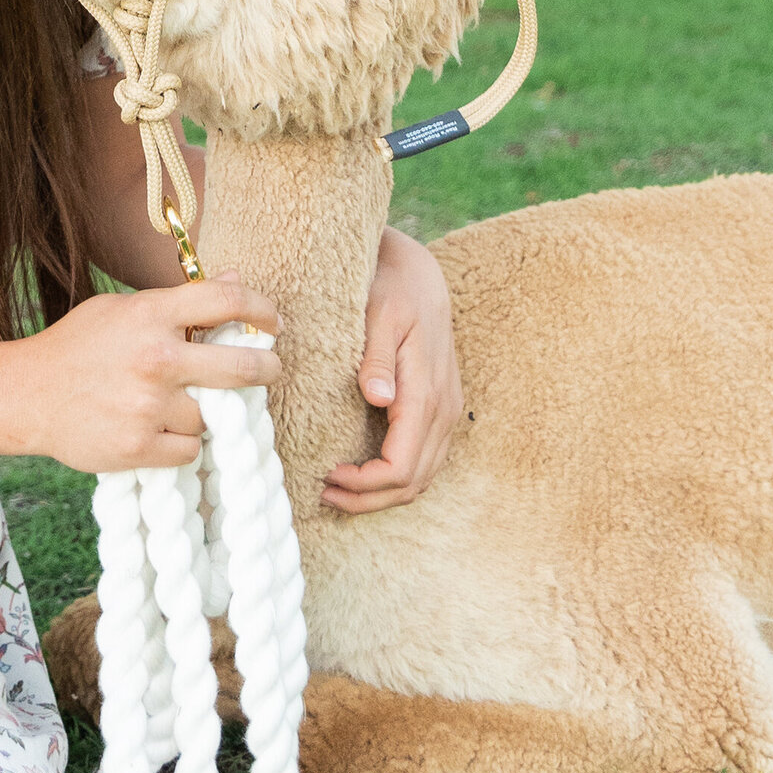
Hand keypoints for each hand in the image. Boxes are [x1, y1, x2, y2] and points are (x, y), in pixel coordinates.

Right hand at [10, 280, 279, 474]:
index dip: (261, 309)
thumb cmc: (77, 347)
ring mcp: (148, 406)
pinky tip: (158, 430)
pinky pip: (190, 449)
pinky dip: (181, 442)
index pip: (225, 302)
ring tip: (177, 405)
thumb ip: (178, 300)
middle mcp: (155, 359)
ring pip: (212, 416)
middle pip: (241, 367)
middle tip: (271, 369)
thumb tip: (233, 281)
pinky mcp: (139, 447)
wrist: (26, 396)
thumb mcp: (122, 309)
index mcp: (150, 315)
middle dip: (267, 369)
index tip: (274, 321)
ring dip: (205, 412)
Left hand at [322, 224, 461, 514]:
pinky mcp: (441, 408)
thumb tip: (379, 399)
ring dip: (383, 494)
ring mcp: (447, 412)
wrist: (420, 273)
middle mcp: (444, 410)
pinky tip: (365, 470)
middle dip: (369, 499)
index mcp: (426, 393)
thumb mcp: (380, 313)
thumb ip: (378, 358)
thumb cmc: (394, 289)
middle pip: (413, 483)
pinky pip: (425, 459)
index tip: (328, 476)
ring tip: (339, 489)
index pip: (401, 466)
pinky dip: (397, 477)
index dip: (365, 484)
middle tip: (324, 493)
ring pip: (423, 477)